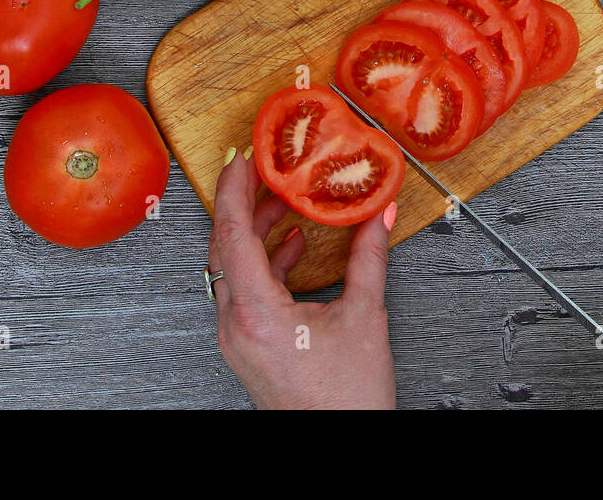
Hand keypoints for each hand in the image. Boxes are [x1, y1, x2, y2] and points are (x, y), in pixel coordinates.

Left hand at [207, 151, 397, 409]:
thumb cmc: (346, 401)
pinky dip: (263, 259)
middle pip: (224, 247)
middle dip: (243, 202)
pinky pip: (243, 289)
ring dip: (254, 230)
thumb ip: (370, 259)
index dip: (236, 189)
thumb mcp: (365, 318)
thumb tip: (377, 216)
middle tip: (263, 168)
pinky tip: (289, 245)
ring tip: (283, 200)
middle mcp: (236, 325)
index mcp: (256, 315)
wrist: (339, 444)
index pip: (233, 235)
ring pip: (231, 267)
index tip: (243, 157)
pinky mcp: (248, 344)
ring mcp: (237, 337)